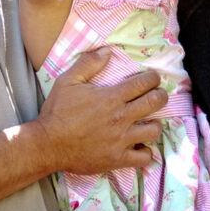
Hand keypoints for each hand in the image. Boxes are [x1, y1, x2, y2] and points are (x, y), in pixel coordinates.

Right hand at [35, 48, 166, 173]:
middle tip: (158, 95)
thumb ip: (88, 64)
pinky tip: (140, 146)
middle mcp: (121, 117)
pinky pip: (143, 157)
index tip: (152, 79)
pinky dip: (146, 152)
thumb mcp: (68, 81)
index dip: (153, 78)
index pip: (144, 83)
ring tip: (150, 121)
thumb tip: (107, 52)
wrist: (48, 144)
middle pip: (155, 102)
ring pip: (154, 130)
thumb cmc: (57, 112)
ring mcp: (121, 140)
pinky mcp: (117, 159)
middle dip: (161, 95)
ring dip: (155, 124)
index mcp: (111, 97)